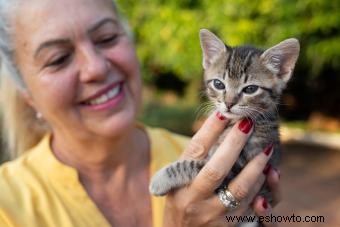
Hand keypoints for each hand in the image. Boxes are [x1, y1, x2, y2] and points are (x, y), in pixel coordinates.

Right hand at [163, 112, 277, 226]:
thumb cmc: (180, 200)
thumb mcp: (177, 180)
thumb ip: (192, 161)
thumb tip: (216, 128)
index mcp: (178, 180)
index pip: (195, 150)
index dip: (209, 130)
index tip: (223, 113)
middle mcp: (192, 197)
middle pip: (217, 168)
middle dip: (235, 143)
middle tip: (249, 123)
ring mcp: (208, 214)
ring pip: (239, 189)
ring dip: (256, 167)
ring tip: (266, 151)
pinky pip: (247, 206)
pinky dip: (259, 188)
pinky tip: (265, 175)